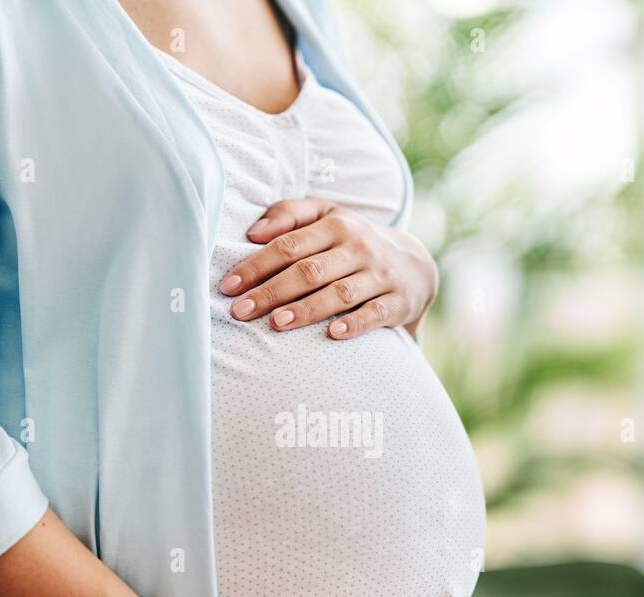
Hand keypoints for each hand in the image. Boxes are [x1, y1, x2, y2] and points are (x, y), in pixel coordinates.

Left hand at [219, 198, 437, 339]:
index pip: (288, 246)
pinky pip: (375, 314)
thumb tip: (252, 232)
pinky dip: (355, 323)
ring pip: (339, 293)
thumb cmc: (353, 242)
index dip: (256, 266)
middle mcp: (358, 247)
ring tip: (276, 323)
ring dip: (307, 309)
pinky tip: (333, 334)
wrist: (414, 265)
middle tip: (241, 311)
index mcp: (336, 225)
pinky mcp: (397, 301)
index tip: (228, 287)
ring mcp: (380, 275)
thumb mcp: (326, 216)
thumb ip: (288, 214)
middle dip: (272, 292)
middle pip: (309, 271)